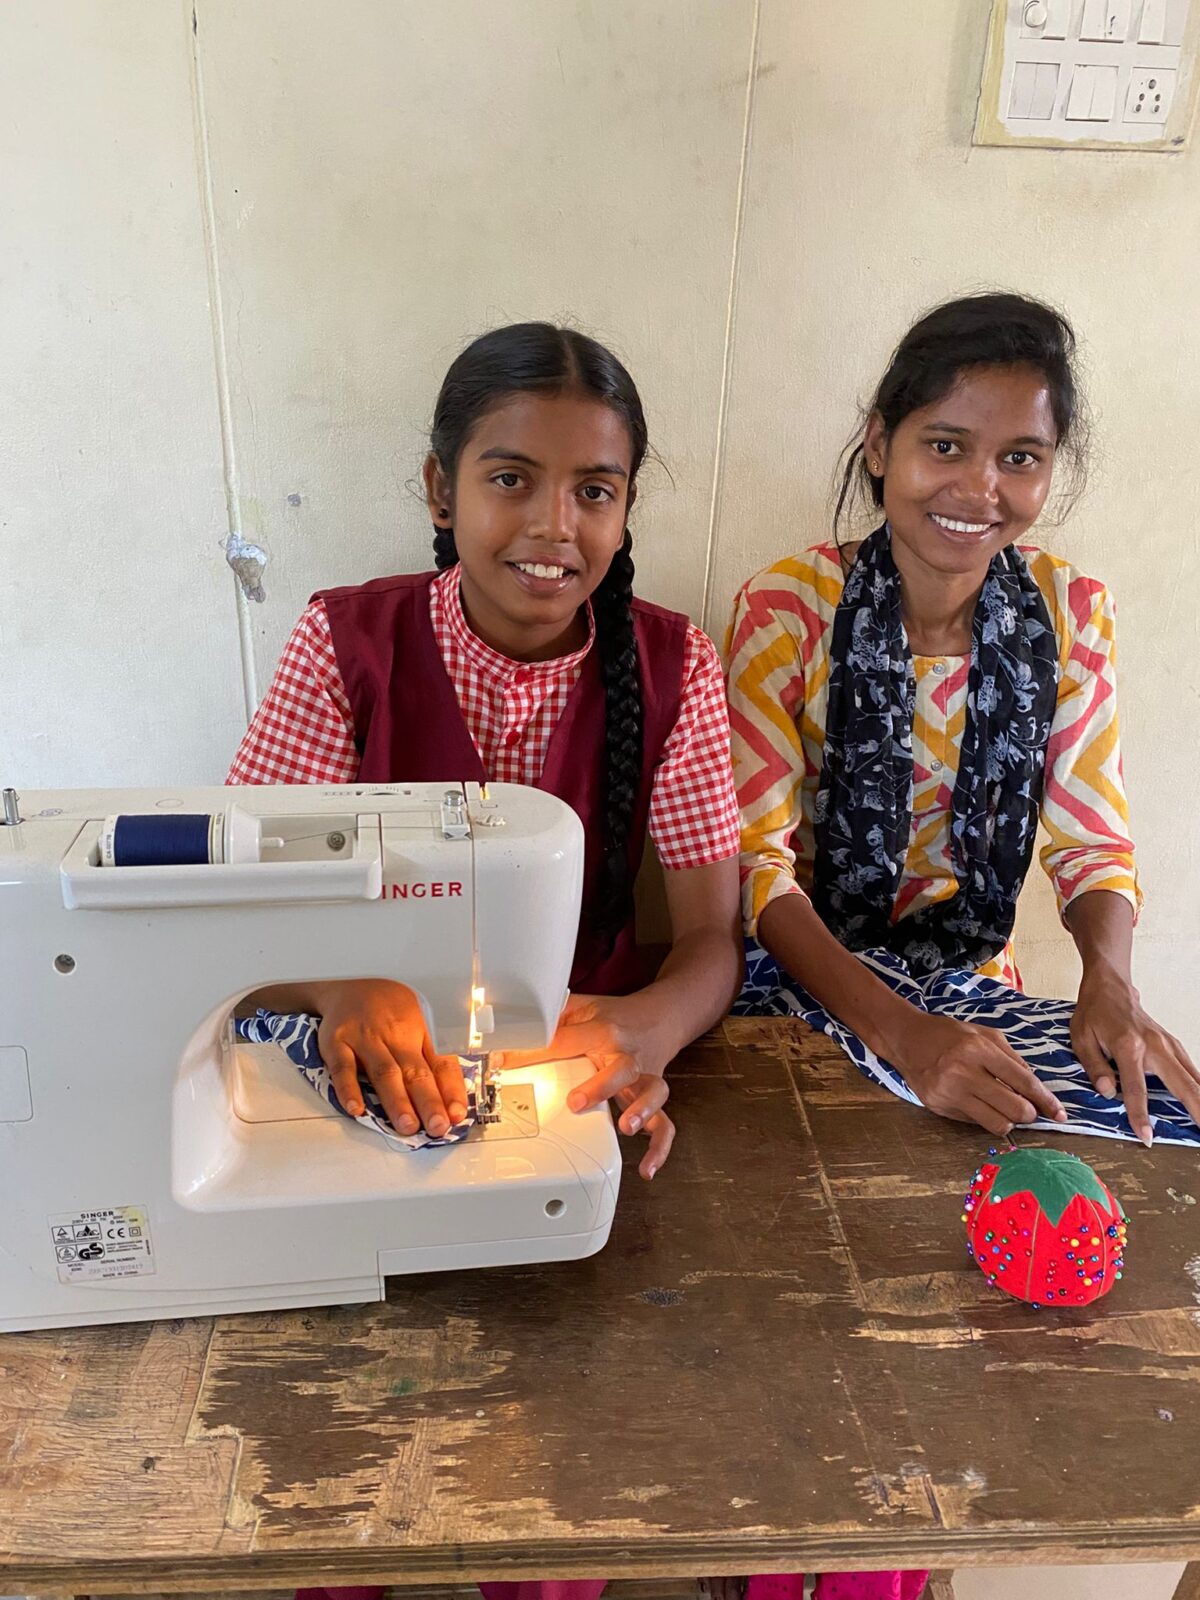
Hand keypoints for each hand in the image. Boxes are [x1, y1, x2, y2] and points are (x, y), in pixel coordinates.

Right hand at [310, 979, 466, 1137]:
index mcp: (419, 1032)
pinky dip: (349, 1089)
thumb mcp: (418, 1024)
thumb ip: (432, 1061)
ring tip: (407, 1125)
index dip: (450, 1090)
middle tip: (437, 1127)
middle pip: (415, 1072)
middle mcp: (395, 1035)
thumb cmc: (389, 1009)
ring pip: (384, 1072)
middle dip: (428, 1102)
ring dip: (397, 1101)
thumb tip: (452, 1100)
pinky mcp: (337, 1041)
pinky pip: (343, 1067)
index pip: (440, 1064)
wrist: (349, 982)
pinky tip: (357, 1108)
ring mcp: (365, 1038)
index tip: (457, 1115)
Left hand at [494, 993, 675, 1179]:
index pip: (565, 1043)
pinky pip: (664, 1124)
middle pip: (621, 1068)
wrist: (661, 1016)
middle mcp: (626, 1054)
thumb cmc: (616, 1016)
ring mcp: (644, 1077)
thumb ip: (550, 1018)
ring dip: (641, 1110)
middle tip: (576, 1103)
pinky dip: (659, 1147)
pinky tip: (646, 1168)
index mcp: (603, 1031)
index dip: (532, 1054)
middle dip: (601, 1086)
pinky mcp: (651, 1096)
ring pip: (652, 1091)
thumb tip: (512, 1032)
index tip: (504, 1064)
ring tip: (625, 1128)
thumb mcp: (580, 1007)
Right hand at [891, 1012, 1067, 1136]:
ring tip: (1005, 1108)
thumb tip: (1036, 1087)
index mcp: (978, 1049)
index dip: (1045, 1100)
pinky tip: (979, 1103)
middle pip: (1014, 1108)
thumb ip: (1012, 1058)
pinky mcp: (939, 1107)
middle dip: (1029, 1114)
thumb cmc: (948, 1034)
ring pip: (996, 1123)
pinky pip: (974, 1123)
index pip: (1023, 1081)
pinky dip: (984, 1116)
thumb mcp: (984, 1034)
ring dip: (1009, 1120)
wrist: (905, 1039)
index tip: (1059, 1113)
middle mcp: (963, 1072)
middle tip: (1029, 1110)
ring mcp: (949, 1093)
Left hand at [1072, 969, 1199, 1145]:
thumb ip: (1094, 1067)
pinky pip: (1191, 1068)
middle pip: (1181, 1083)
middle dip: (1197, 1110)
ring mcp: (1167, 1043)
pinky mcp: (1173, 1043)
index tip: (1148, 1137)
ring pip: (1193, 1076)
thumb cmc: (1093, 1013)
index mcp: (1127, 1046)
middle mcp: (1154, 1045)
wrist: (1110, 986)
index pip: (1136, 1088)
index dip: (1141, 1115)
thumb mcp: (1081, 1038)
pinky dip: (1199, 1085)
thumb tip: (1108, 1093)